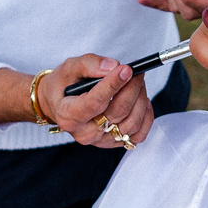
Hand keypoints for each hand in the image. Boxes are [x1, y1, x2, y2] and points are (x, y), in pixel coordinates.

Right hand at [35, 55, 153, 149]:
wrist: (61, 104)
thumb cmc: (64, 85)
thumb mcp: (69, 68)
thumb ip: (89, 64)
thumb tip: (113, 66)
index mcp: (68, 115)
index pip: (95, 103)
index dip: (113, 85)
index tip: (127, 68)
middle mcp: (84, 133)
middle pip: (118, 112)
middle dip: (132, 88)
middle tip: (136, 71)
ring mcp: (100, 141)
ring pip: (132, 124)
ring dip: (140, 99)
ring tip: (138, 83)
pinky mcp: (114, 143)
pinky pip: (138, 136)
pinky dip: (146, 117)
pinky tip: (142, 101)